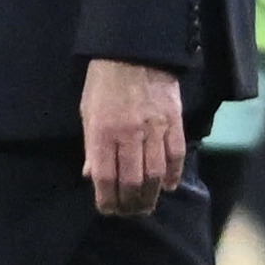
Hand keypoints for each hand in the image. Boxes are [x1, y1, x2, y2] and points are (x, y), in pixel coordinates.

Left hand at [80, 58, 184, 216]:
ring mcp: (154, 129)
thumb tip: (91, 176)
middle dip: (130, 203)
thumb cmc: (104, 82)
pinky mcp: (174, 121)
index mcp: (102, 132)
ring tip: (147, 206)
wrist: (135, 51)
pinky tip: (169, 186)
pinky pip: (176, 155)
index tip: (108, 209)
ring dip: (151, 195)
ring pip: (155, 174)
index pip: (105, 178)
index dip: (107, 199)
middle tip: (129, 212)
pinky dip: (173, 174)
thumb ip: (91, 146)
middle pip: (132, 181)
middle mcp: (128, 134)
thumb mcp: (87, 112)